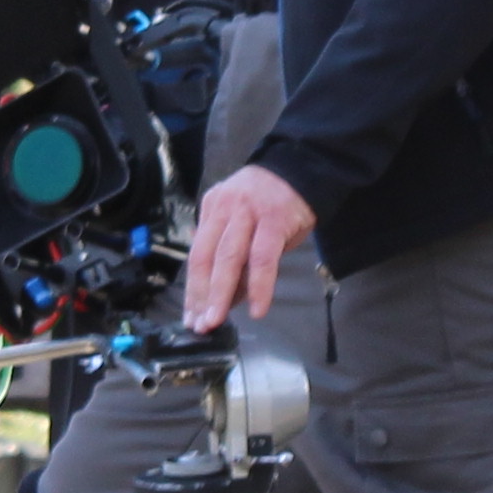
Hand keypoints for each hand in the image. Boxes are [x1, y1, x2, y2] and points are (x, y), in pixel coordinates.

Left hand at [179, 163, 316, 329]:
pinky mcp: (274, 218)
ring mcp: (248, 211)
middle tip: (199, 325)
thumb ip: (235, 257)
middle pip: (205, 256)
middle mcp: (224, 208)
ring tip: (216, 320)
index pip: (197, 254)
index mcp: (213, 208)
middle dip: (200, 294)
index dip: (193, 288)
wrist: (302, 167)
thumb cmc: (273, 203)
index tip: (190, 316)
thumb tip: (224, 299)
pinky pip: (263, 257)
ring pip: (228, 257)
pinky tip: (257, 308)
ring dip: (220, 293)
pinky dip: (259, 285)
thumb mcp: (246, 224)